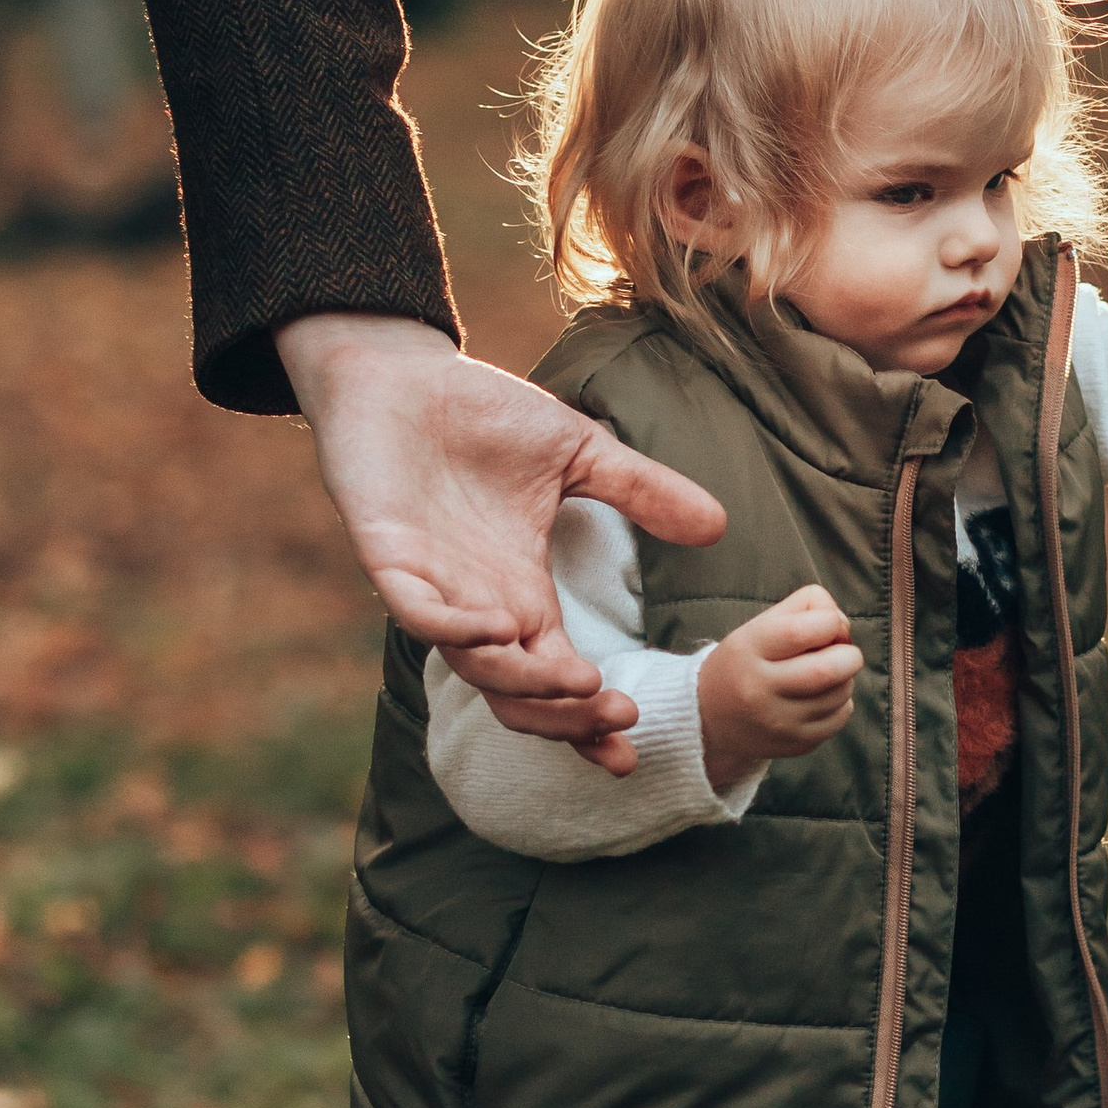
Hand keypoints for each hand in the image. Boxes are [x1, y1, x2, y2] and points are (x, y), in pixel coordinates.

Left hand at [276, 315, 725, 765]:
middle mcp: (479, 605)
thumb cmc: (481, 414)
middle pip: (518, 694)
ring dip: (524, 683)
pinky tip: (502, 629)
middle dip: (566, 717)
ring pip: (474, 666)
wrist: (399, 374)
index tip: (634, 733)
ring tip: (580, 682)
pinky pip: (419, 614)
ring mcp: (432, 587)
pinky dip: (458, 631)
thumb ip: (642, 493)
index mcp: (521, 593)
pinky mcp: (389, 558)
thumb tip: (717, 525)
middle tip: (619, 715)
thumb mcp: (579, 454)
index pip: (556, 676)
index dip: (588, 716)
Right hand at [697, 587, 862, 790]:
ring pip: (839, 694)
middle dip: (848, 654)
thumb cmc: (746, 661)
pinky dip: (841, 702)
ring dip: (845, 677)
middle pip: (828, 669)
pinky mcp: (795, 743)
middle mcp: (758, 690)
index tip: (827, 624)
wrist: (711, 719)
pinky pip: (839, 718)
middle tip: (842, 650)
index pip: (800, 631)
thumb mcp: (759, 625)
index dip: (829, 622)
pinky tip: (822, 696)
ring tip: (827, 673)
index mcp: (747, 651)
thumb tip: (841, 622)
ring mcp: (778, 722)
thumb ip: (803, 607)